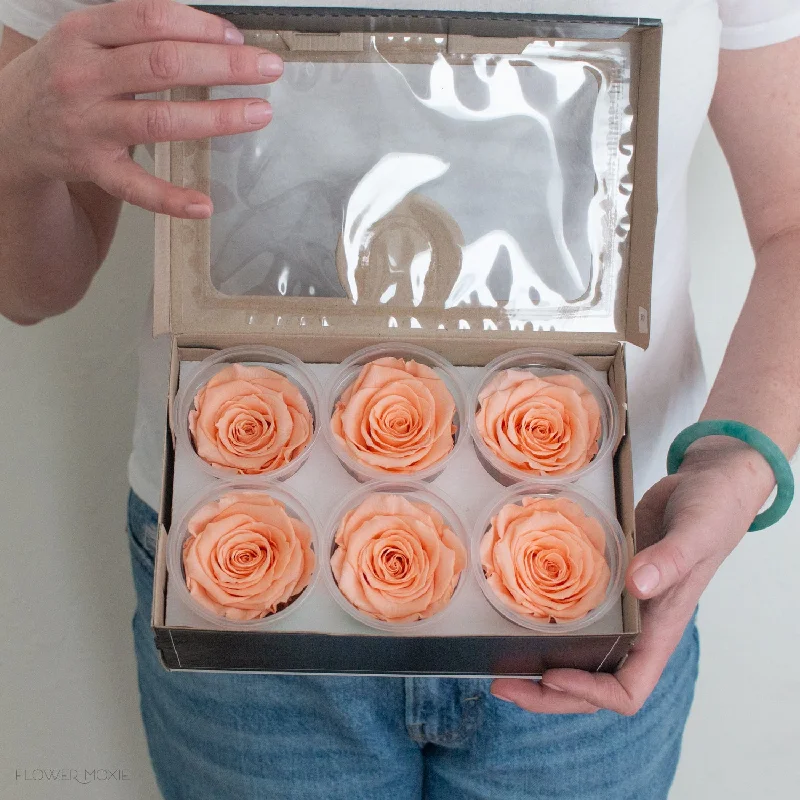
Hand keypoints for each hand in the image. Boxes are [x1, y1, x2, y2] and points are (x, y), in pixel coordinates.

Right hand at [0, 0, 281, 217]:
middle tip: (267, 68)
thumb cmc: (61, 77)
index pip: (150, 19)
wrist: (8, 125)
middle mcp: (84, 76)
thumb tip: (208, 36)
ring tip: (258, 113)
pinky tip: (204, 204)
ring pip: (160, 119)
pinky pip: (137, 187)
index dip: (199, 26)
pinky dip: (171, 199)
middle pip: (162, 65)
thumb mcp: (85, 39)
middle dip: (222, 65)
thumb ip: (134, 33)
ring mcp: (88, 125)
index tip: (237, 37)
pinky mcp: (93, 167)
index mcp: (84, 33)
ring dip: (216, 117)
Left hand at [491, 440, 774, 714]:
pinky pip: (574, 618)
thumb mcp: (695, 532)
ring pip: (579, 658)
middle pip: (593, 685)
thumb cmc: (711, 512)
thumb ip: (671, 559)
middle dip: (548, 694)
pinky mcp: (605, 585)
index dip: (589, 692)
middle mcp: (639, 629)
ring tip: (499, 667)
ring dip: (540, 669)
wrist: (707, 487)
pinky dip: (546, 627)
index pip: (628, 689)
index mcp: (662, 630)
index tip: (552, 673)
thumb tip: (637, 586)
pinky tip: (515, 617)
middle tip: (501, 685)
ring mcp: (620, 609)